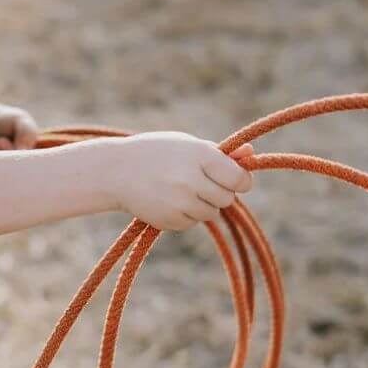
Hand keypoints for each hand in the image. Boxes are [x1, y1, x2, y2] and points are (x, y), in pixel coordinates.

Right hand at [113, 133, 252, 230]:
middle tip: (202, 182)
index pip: (238, 179)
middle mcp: (191, 180)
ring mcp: (180, 203)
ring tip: (181, 189)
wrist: (116, 171)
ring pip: (211, 213)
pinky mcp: (171, 221)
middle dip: (220, 192)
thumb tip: (252, 153)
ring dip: (204, 204)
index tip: (235, 179)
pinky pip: (192, 222)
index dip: (241, 181)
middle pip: (227, 198)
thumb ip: (220, 154)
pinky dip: (186, 214)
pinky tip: (168, 200)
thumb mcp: (188, 145)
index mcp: (200, 155)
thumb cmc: (157, 153)